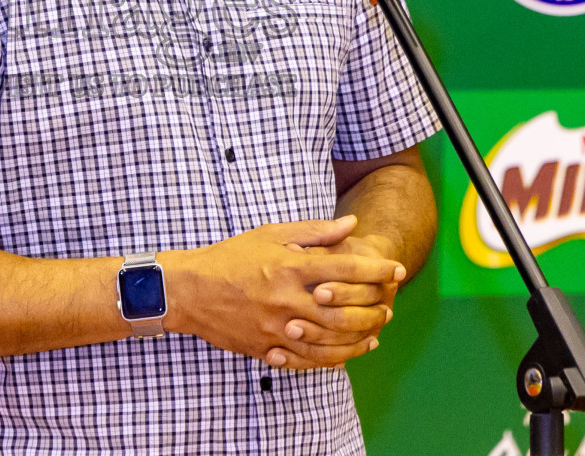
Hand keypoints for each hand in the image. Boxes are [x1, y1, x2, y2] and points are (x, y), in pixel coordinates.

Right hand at [160, 215, 402, 369]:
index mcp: (288, 267)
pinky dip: (333, 359)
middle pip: (344, 310)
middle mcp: (286, 299)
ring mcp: (276, 328)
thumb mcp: (270, 234)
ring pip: (330, 341)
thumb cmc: (231, 257)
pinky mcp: (267, 349)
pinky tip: (348, 353)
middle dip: (373, 308)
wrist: (189, 290)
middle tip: (388, 305)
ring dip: (360, 338)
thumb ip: (313, 232)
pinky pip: (307, 360)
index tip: (395, 269)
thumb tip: (350, 224)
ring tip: (376, 330)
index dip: (375, 269)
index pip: (344, 268)